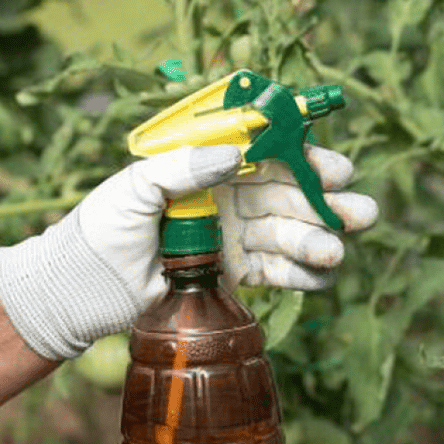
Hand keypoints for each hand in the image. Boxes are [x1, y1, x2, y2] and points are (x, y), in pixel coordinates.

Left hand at [0, 145, 376, 360]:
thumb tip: (237, 154)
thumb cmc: (102, 228)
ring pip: (292, 234)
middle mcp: (232, 197)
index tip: (338, 168)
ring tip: (334, 252)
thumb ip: (184, 166)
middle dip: (331, 203)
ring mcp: (237, 236)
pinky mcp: (237, 274)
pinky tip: (322, 276)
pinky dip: (305, 275)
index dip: (309, 159)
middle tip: (360, 213)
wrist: (82, 289)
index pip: (273, 155)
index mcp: (212, 167)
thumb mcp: (135, 186)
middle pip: (294, 195)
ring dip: (319, 242)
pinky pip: (280, 271)